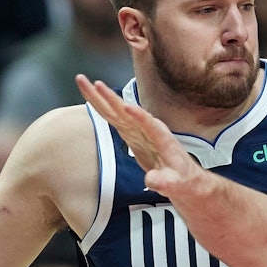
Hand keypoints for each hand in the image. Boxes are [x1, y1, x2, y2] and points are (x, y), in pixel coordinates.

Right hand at [74, 75, 201, 196]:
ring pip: (115, 110)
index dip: (138, 116)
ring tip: (83, 81)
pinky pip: (113, 117)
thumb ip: (163, 182)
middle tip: (92, 82)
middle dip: (109, 97)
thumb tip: (152, 180)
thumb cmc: (182, 179)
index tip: (127, 106)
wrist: (184, 177)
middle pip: (125, 109)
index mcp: (162, 138)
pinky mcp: (131, 133)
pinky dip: (101, 107)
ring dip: (99, 96)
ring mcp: (139, 129)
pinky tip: (91, 97)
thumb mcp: (175, 185)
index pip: (149, 124)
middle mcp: (149, 128)